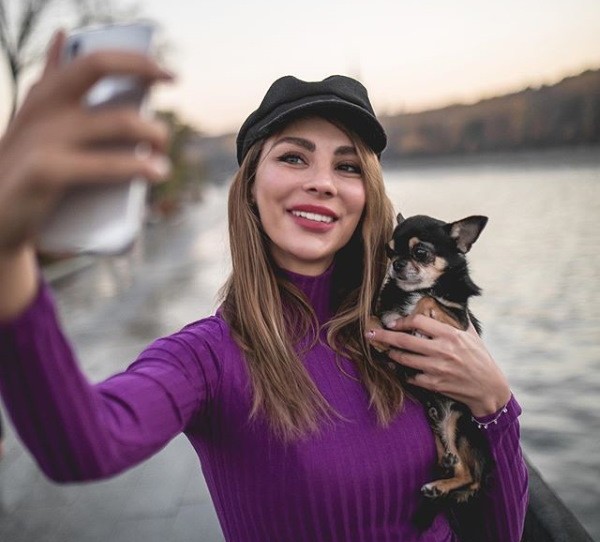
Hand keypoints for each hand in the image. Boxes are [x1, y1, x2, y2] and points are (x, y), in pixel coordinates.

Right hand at [0, 30, 173, 253]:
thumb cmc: (23, 169)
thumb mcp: (34, 121)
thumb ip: (50, 83)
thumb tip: (64, 37)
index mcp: (45, 96)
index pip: (92, 60)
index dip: (134, 58)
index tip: (168, 73)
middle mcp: (43, 108)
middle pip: (98, 66)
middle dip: (143, 67)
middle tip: (173, 82)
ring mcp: (43, 137)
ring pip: (120, 121)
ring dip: (155, 134)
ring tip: (164, 157)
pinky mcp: (44, 171)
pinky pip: (104, 165)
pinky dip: (137, 167)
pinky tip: (155, 172)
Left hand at [366, 314, 510, 416]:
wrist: (489, 388)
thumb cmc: (480, 358)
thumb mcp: (472, 335)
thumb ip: (457, 319)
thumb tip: (446, 302)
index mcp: (450, 335)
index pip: (419, 321)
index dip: (402, 321)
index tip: (392, 323)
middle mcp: (442, 350)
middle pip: (405, 340)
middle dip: (384, 336)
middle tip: (370, 333)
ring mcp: (437, 368)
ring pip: (404, 359)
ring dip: (391, 354)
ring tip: (385, 350)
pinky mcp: (434, 384)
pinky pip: (411, 377)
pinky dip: (403, 373)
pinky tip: (399, 369)